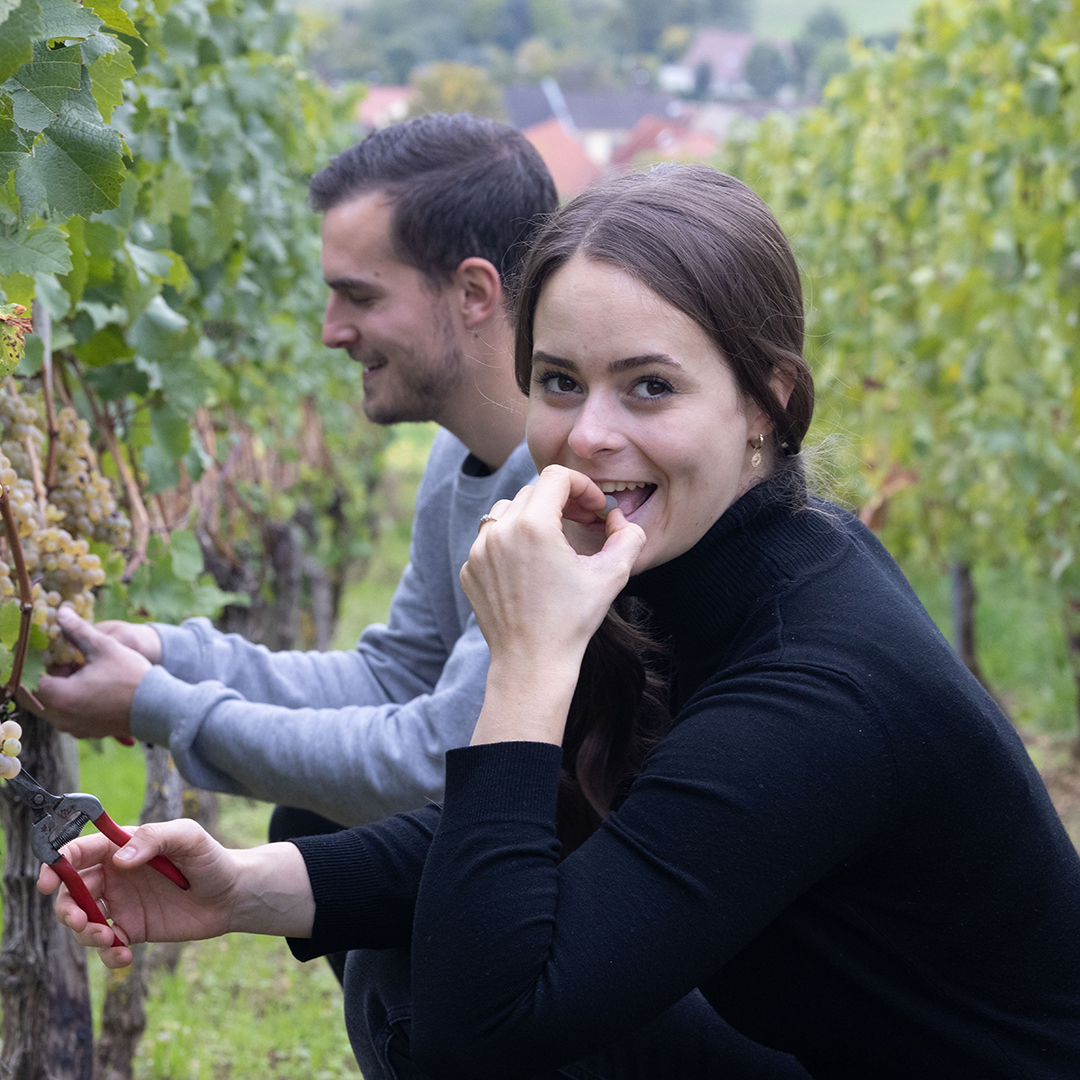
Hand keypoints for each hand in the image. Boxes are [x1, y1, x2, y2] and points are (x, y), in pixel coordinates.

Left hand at [20, 607, 151, 738]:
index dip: (42, 663)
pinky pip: (68, 715)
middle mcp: (62, 717)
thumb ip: (78, 630)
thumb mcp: (104, 647)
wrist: (158, 708)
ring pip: (53, 706)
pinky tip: (93, 688)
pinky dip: (72, 701)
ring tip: (83, 672)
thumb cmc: (131, 677)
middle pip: (41, 694)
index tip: (57, 652)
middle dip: (50, 676)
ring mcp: (74, 728)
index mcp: (61, 696)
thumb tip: (62, 613)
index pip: (33, 679)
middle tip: (68, 661)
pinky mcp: (87, 732)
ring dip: (61, 689)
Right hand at [38, 820, 314, 969]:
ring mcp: (121, 904)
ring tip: (111, 939)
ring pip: (83, 921)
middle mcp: (115, 875)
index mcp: (122, 848)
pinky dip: (107, 955)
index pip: (78, 852)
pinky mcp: (132, 930)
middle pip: (71, 892)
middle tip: (86, 922)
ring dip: (86, 935)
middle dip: (68, 909)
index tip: (47, 884)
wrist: (232, 894)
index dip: (56, 865)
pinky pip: (106, 946)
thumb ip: (154, 839)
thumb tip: (120, 859)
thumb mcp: (188, 837)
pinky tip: (125, 956)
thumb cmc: (210, 858)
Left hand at [460, 466, 644, 744]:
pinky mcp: (469, 569)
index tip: (595, 509)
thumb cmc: (573, 621)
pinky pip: (490, 540)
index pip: (556, 477)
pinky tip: (531, 568)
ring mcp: (478, 551)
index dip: (582, 486)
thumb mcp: (613, 575)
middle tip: (582, 523)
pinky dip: (511, 543)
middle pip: (533, 492)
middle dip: (561, 501)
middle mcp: (499, 531)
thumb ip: (628, 536)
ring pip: (507, 512)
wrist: (531, 663)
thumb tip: (618, 518)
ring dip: (533, 517)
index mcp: (533, 526)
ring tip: (555, 541)